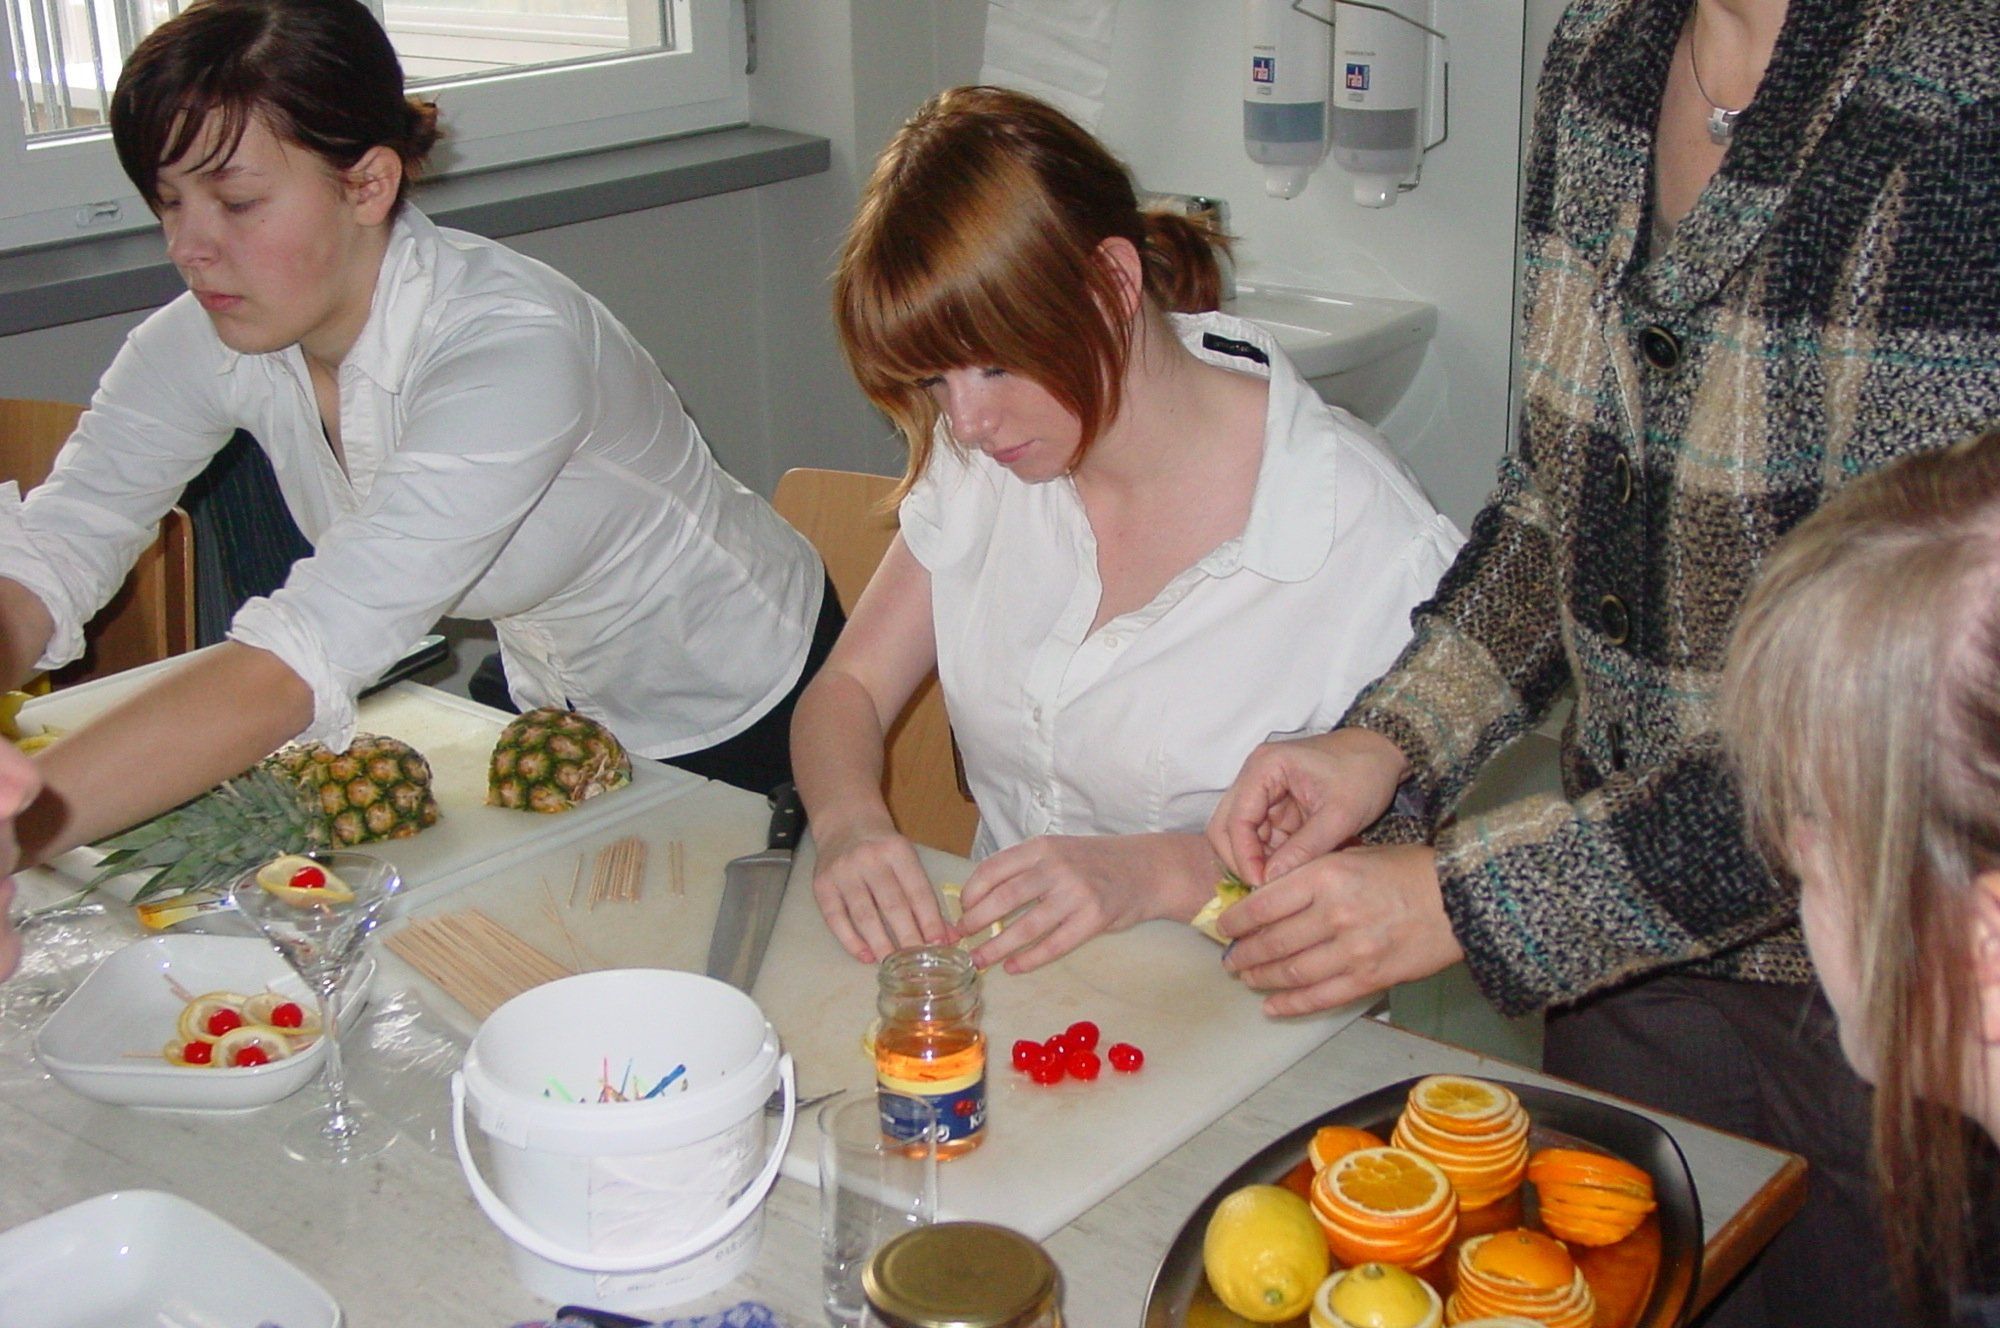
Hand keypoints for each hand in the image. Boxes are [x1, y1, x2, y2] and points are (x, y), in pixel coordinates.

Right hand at [810, 823, 949, 962]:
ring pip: (864, 915)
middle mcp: (869, 859)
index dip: (929, 920)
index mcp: (897, 851)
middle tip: (918, 963)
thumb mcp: (908, 860)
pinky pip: (836, 919)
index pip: (917, 891)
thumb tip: (948, 936)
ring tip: (893, 964)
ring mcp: (843, 872)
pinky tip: (865, 956)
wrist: (845, 823)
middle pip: (892, 905)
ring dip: (880, 943)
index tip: (939, 945)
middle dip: (908, 937)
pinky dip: (851, 941)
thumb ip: (925, 897)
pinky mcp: (822, 885)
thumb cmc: (883, 848)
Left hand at [958, 832, 1212, 974]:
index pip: (993, 869)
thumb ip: (1026, 870)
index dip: (971, 894)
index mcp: (1042, 848)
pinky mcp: (1094, 919)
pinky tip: (1014, 967)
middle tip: (960, 939)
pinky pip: (1054, 945)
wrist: (1146, 869)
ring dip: (997, 947)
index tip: (961, 912)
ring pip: (1026, 927)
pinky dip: (1029, 960)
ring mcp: (1076, 893)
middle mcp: (1056, 867)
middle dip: (975, 923)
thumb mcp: (1058, 851)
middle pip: (1003, 899)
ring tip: (979, 961)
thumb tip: (982, 899)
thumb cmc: (1094, 863)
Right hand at [1207, 729, 1409, 885]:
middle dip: (1242, 860)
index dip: (1244, 856)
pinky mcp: (1274, 805)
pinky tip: (1291, 870)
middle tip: (1264, 888)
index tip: (1261, 885)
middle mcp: (1254, 776)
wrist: (1383, 754)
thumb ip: (1305, 848)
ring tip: (1283, 880)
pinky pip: (1261, 837)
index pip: (1235, 820)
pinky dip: (1271, 856)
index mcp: (1265, 767)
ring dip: (1257, 860)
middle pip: (1226, 827)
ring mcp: (1262, 791)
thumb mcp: (1340, 815)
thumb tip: (1271, 882)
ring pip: (1240, 835)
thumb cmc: (1364, 774)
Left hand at [1218, 843, 1462, 1016]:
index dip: (1236, 921)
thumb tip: (1266, 898)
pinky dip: (1290, 1004)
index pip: (1263, 903)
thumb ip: (1309, 876)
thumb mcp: (1351, 856)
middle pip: (1271, 941)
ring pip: (1289, 972)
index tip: (1225, 927)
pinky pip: (1319, 997)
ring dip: (1261, 978)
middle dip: (1243, 953)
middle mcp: (1334, 914)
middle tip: (1230, 958)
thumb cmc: (1406, 871)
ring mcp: (1352, 950)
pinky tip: (1272, 1005)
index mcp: (1326, 876)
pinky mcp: (1370, 978)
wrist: (1460, 899)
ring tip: (1246, 978)